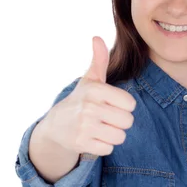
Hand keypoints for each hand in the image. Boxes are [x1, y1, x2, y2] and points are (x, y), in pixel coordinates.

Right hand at [46, 36, 136, 156]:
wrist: (55, 125)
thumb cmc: (81, 100)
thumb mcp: (90, 80)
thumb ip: (99, 60)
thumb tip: (97, 38)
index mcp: (95, 90)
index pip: (130, 104)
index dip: (124, 107)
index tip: (112, 105)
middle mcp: (89, 107)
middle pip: (127, 122)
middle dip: (120, 122)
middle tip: (106, 119)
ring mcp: (84, 126)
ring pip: (120, 137)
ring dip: (113, 135)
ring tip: (100, 128)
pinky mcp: (81, 143)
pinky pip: (109, 149)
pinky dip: (104, 146)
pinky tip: (93, 138)